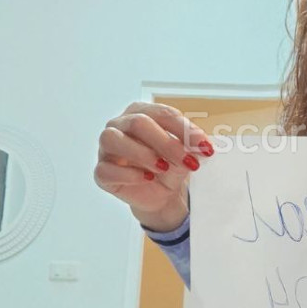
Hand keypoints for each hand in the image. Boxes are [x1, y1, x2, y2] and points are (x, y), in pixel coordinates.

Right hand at [94, 101, 213, 231]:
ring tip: (163, 167)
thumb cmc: (169, 166)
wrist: (160, 194)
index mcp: (141, 112)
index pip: (162, 113)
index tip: (204, 146)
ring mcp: (107, 148)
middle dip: (166, 142)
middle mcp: (119, 125)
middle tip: (187, 160)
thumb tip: (201, 144)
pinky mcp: (102, 171)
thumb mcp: (184, 154)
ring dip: (142, 153)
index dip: (184, 129)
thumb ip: (190, 146)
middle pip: (138, 123)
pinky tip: (147, 178)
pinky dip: (129, 174)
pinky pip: (106, 168)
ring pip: (113, 139)